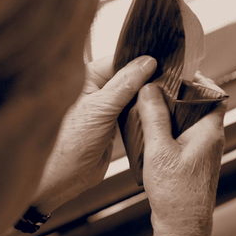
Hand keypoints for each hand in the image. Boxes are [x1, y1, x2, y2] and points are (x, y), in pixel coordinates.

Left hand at [32, 55, 156, 212]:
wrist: (70, 176)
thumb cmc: (72, 142)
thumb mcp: (101, 108)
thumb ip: (125, 84)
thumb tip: (146, 62)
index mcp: (88, 78)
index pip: (119, 60)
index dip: (138, 61)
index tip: (159, 62)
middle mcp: (98, 89)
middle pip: (129, 75)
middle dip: (145, 78)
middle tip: (165, 78)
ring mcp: (108, 106)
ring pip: (134, 93)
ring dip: (146, 95)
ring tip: (163, 94)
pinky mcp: (117, 122)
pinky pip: (135, 109)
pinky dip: (145, 109)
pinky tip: (155, 109)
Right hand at [137, 83, 225, 235]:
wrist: (182, 225)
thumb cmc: (177, 194)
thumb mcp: (160, 150)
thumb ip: (155, 117)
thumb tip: (149, 88)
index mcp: (209, 131)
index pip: (215, 93)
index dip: (198, 79)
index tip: (177, 72)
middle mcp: (210, 138)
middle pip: (199, 104)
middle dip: (177, 94)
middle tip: (155, 87)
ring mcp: (201, 149)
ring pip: (188, 120)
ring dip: (170, 111)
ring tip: (149, 105)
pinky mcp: (192, 159)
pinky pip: (181, 134)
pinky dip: (168, 127)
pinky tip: (150, 130)